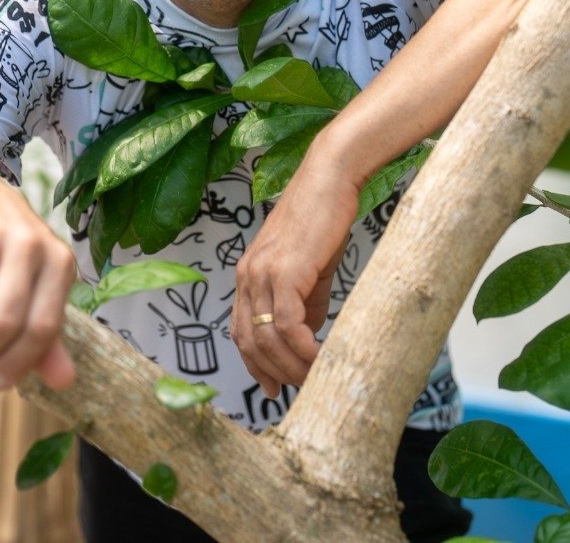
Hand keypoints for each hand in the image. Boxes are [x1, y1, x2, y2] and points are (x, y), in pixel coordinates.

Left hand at [232, 154, 358, 397]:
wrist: (330, 181)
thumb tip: (308, 331)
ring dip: (291, 366)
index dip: (255, 364)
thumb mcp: (310, 268)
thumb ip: (305, 300)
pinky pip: (287, 324)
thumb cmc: (322, 219)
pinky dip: (302, 348)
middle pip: (248, 342)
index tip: (272, 387)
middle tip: (301, 389)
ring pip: (266, 338)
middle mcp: (246, 276)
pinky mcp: (284, 272)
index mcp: (247, 275)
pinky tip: (320, 358)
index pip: (239, 331)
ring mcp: (262, 274)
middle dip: (273, 373)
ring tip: (315, 379)